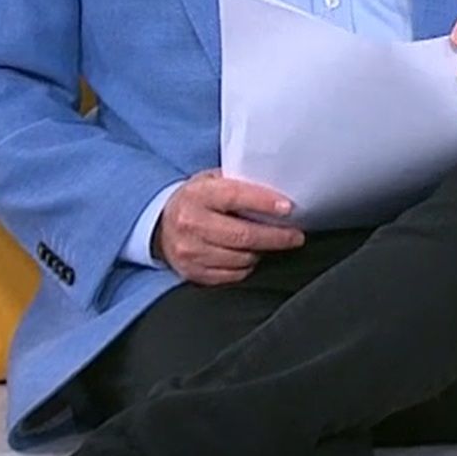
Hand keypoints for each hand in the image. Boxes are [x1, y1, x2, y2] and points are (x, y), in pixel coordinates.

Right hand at [153, 170, 305, 285]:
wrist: (160, 225)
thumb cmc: (196, 200)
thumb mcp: (211, 181)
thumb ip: (238, 182)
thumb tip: (277, 188)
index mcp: (198, 195)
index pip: (235, 197)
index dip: (264, 203)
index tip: (288, 208)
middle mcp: (191, 223)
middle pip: (243, 235)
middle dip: (276, 237)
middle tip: (296, 236)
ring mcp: (190, 251)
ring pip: (240, 258)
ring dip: (262, 252)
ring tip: (271, 243)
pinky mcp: (192, 272)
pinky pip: (232, 275)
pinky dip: (247, 267)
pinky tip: (251, 256)